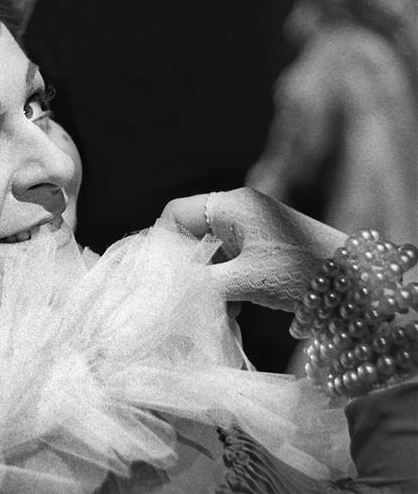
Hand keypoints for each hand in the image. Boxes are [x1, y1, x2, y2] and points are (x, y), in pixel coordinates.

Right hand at [161, 187, 346, 310]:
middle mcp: (238, 212)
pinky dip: (223, 287)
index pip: (175, 213)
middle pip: (191, 234)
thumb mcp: (243, 281)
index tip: (161, 276)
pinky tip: (230, 314)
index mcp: (230, 206)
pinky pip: (227, 263)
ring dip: (205, 283)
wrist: (358, 285)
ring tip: (213, 312)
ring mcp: (251, 230)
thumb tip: (168, 292)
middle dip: (186, 269)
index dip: (163, 243)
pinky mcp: (262, 249)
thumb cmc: (298, 273)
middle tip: (183, 297)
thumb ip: (200, 284)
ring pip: (209, 254)